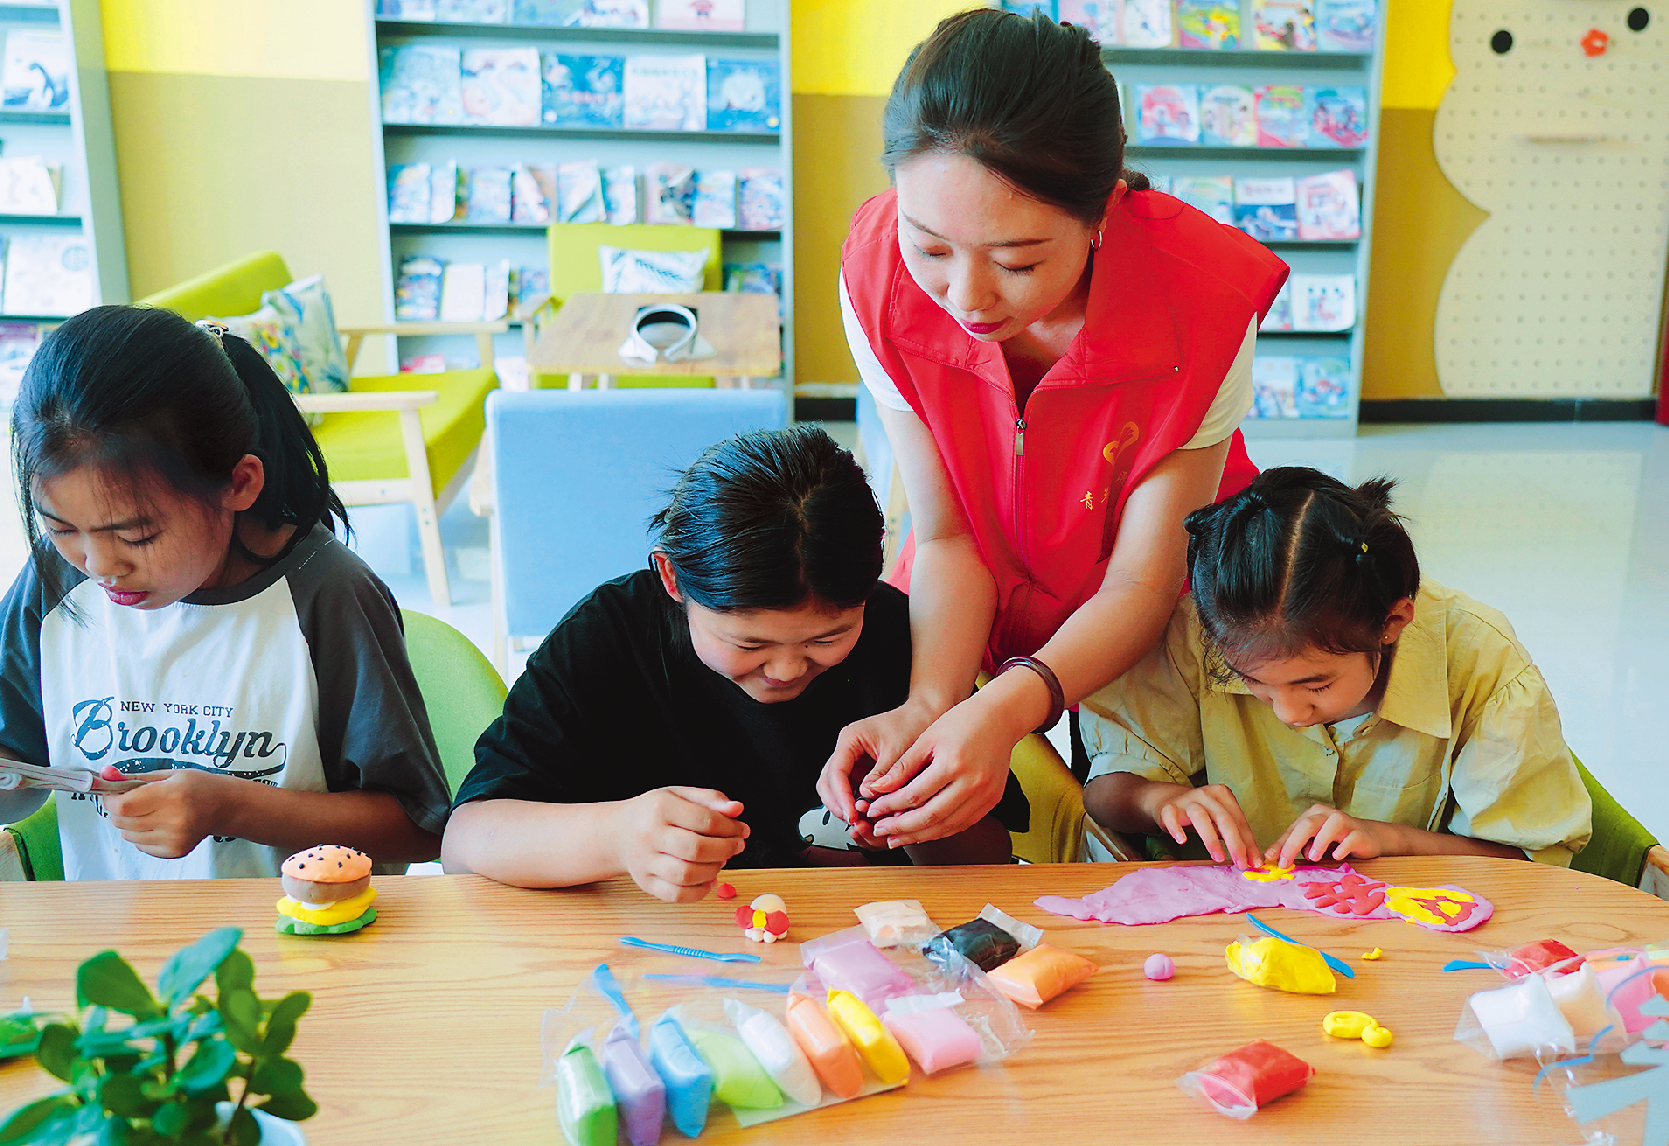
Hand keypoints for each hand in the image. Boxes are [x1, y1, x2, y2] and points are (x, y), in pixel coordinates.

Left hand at [99, 766, 230, 858]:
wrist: (226, 806)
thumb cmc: (198, 786)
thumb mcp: (168, 774)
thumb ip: (134, 777)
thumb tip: (104, 774)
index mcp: (172, 795)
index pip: (123, 806)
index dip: (111, 800)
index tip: (113, 794)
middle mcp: (174, 820)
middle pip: (122, 821)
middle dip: (119, 810)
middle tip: (133, 801)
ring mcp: (175, 838)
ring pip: (128, 836)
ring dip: (130, 824)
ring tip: (150, 813)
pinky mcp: (175, 851)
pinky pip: (141, 847)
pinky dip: (142, 836)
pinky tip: (159, 825)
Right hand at [614, 787, 748, 903]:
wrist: (619, 833)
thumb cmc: (655, 812)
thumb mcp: (680, 795)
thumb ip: (710, 799)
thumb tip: (738, 809)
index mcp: (660, 808)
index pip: (704, 820)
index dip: (730, 828)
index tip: (742, 831)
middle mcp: (649, 836)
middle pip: (696, 849)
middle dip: (725, 850)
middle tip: (736, 847)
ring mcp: (645, 863)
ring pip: (687, 875)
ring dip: (714, 870)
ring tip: (720, 860)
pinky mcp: (646, 883)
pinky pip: (677, 895)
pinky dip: (700, 891)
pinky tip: (708, 878)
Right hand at [816, 700, 939, 827]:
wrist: (923, 717)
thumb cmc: (911, 725)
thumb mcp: (897, 752)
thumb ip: (881, 775)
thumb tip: (866, 797)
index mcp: (850, 738)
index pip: (836, 772)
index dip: (841, 796)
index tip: (851, 814)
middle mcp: (846, 749)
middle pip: (827, 781)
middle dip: (837, 803)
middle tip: (852, 820)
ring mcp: (852, 760)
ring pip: (834, 787)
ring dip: (843, 805)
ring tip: (859, 820)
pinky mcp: (860, 770)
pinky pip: (849, 789)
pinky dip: (854, 802)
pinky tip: (865, 813)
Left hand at [860, 693, 1016, 846]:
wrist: (999, 718)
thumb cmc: (962, 721)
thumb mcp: (927, 738)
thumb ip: (903, 767)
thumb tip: (878, 789)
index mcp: (953, 763)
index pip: (914, 795)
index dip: (890, 806)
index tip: (873, 810)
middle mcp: (972, 783)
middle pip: (930, 817)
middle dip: (901, 828)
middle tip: (880, 830)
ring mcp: (985, 795)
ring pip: (947, 826)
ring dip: (919, 836)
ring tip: (897, 837)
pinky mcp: (992, 801)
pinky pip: (962, 824)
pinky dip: (940, 831)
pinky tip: (923, 832)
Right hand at [1147, 782, 1258, 869]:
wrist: (1170, 801)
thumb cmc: (1202, 813)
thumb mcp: (1220, 820)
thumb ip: (1236, 836)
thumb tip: (1253, 860)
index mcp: (1223, 795)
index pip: (1239, 821)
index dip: (1248, 843)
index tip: (1254, 862)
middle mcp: (1206, 794)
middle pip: (1224, 819)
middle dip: (1235, 843)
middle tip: (1240, 864)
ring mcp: (1187, 800)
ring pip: (1200, 817)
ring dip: (1211, 839)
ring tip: (1217, 858)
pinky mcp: (1169, 807)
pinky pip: (1172, 817)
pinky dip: (1176, 828)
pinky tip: (1181, 840)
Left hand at [1269, 804, 1396, 867]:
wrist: (1368, 837)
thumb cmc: (1335, 840)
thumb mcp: (1314, 843)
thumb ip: (1299, 848)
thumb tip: (1279, 859)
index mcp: (1312, 815)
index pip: (1293, 829)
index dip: (1281, 844)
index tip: (1270, 858)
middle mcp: (1327, 815)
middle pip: (1307, 825)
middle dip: (1293, 844)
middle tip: (1285, 862)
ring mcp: (1345, 822)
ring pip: (1330, 825)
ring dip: (1319, 841)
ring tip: (1313, 857)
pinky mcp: (1360, 834)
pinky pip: (1351, 838)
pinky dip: (1342, 847)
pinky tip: (1336, 855)